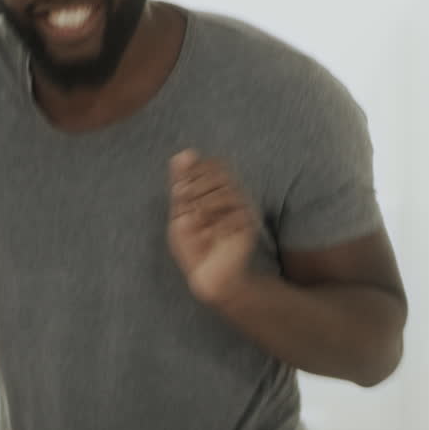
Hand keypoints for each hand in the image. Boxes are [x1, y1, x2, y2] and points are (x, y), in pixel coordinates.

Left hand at [168, 149, 257, 305]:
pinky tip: (212, 236)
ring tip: (200, 225)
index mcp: (218, 190)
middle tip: (189, 212)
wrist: (208, 276)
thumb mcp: (180, 212)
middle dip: (196, 189)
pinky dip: (218, 225)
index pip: (213, 164)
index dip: (194, 172)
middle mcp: (234, 195)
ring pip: (227, 192)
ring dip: (205, 207)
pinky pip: (234, 215)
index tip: (179, 192)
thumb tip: (183, 153)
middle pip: (220, 174)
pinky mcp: (249, 226)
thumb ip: (181, 183)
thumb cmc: (194, 245)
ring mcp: (244, 210)